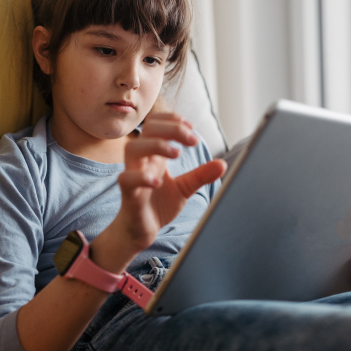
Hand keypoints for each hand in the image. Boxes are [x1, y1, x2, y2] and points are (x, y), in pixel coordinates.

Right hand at [116, 111, 226, 251]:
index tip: (191, 128)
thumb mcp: (185, 188)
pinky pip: (127, 179)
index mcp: (153, 155)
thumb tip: (223, 164)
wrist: (141, 231)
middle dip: (172, 128)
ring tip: (177, 154)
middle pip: (148, 129)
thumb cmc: (158, 205)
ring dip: (157, 145)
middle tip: (192, 140)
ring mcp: (133, 175)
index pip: (156, 123)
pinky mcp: (128, 194)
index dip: (173, 119)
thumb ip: (201, 175)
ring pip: (133, 148)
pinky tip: (158, 182)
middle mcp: (142, 160)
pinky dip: (141, 177)